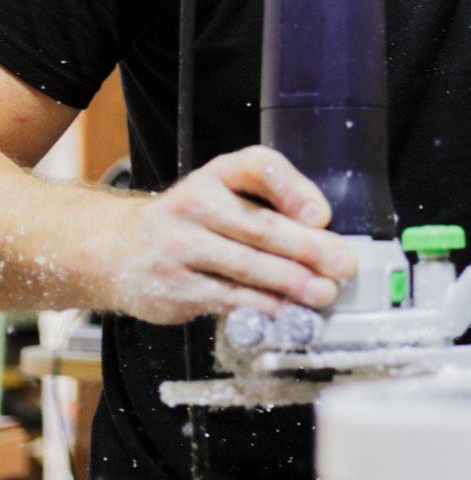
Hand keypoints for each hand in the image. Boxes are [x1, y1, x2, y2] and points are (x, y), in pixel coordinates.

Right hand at [110, 145, 356, 324]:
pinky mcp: (175, 286)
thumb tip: (324, 235)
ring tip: (323, 293)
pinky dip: (262, 307)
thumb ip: (268, 205)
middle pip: (259, 225)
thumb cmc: (191, 220)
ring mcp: (181, 246)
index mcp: (218, 173)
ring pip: (246, 266)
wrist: (120, 248)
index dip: (293, 189)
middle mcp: (196, 203)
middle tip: (341, 263)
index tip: (322, 214)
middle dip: (307, 247)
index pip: (258, 166)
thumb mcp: (222, 194)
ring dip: (291, 283)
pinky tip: (286, 312)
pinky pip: (228, 298)